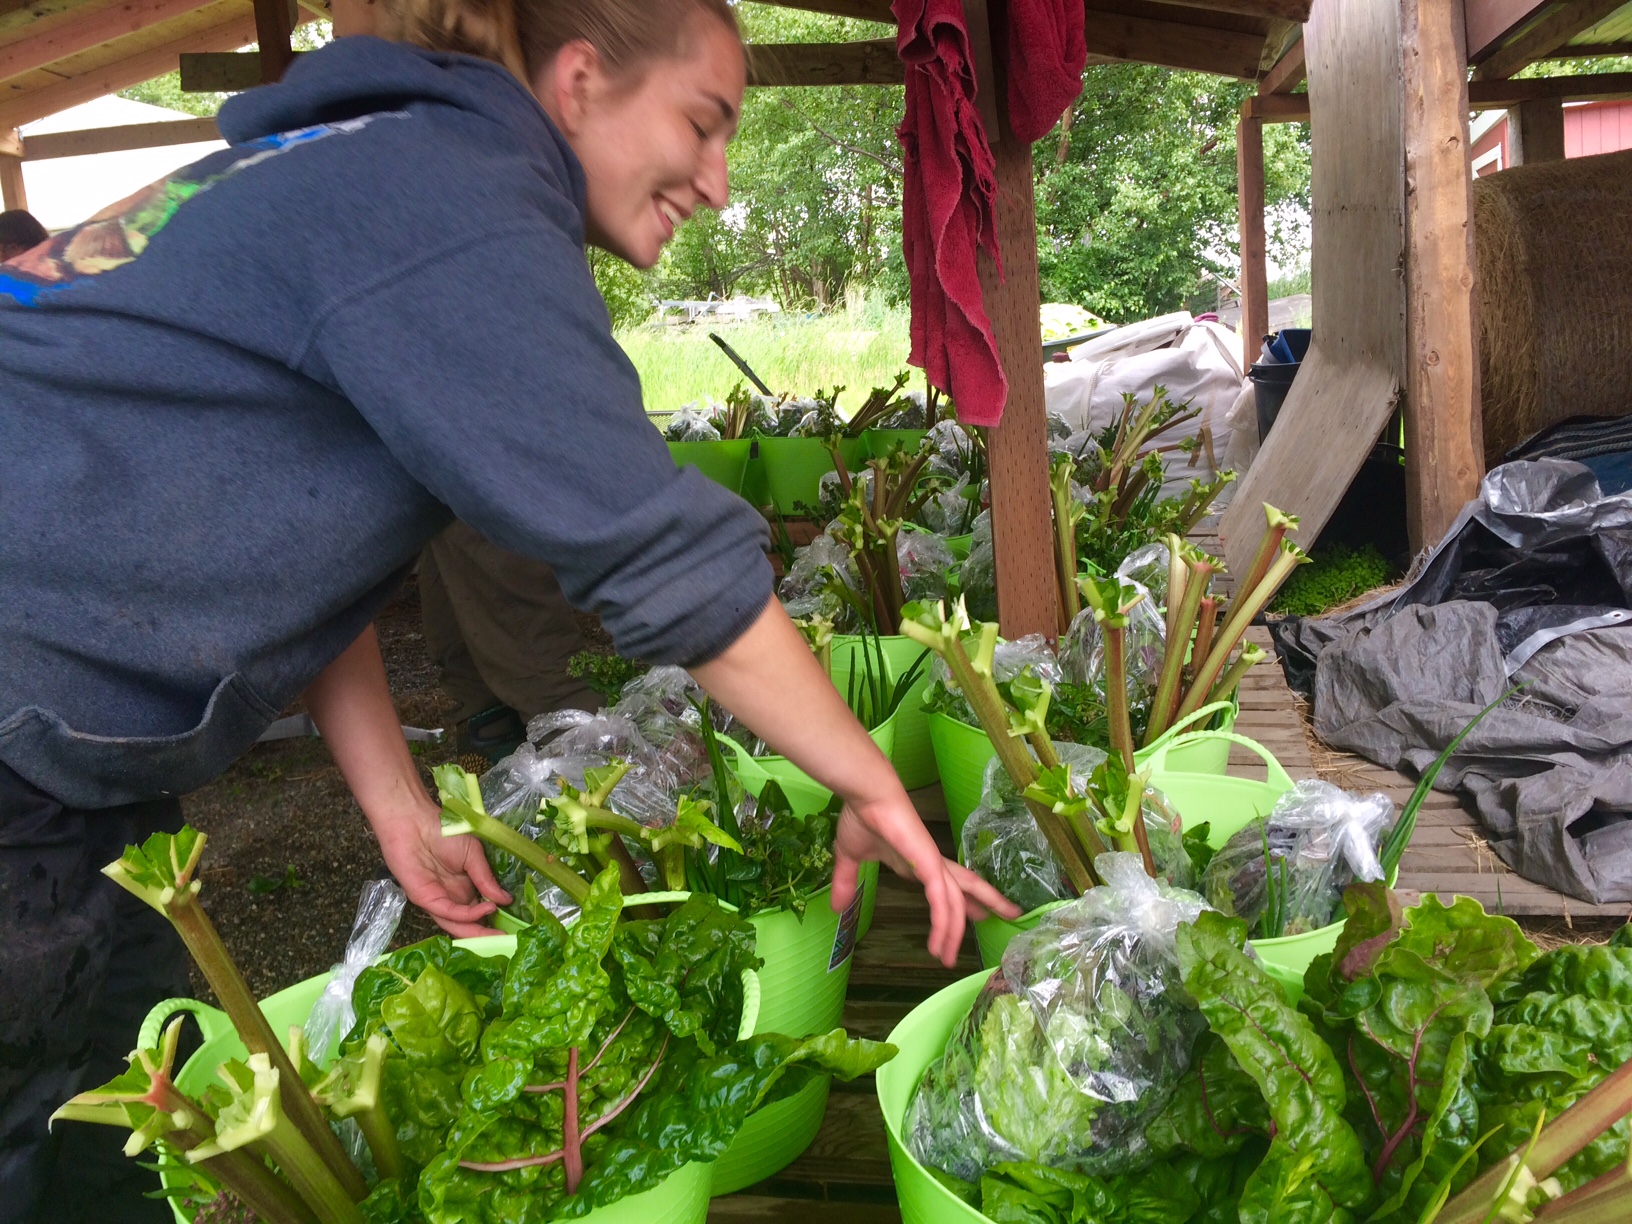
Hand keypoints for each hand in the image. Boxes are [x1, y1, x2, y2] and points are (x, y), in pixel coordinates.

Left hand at [372, 804, 512, 937]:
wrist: (414, 821)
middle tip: (509, 939)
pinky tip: (486, 909)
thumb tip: (505, 900)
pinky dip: (468, 914)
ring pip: (457, 925)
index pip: (480, 912)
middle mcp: (451, 899)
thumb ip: (486, 879)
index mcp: (464, 889)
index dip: (495, 920)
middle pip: (469, 924)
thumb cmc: (442, 832)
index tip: (515, 927)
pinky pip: (448, 912)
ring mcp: (437, 901)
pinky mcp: (424, 899)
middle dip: (487, 934)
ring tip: (499, 935)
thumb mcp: (473, 855)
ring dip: (477, 932)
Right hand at [832, 795, 1019, 968]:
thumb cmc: (862, 817)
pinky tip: (941, 942)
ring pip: (957, 902)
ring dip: (956, 930)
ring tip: (949, 957)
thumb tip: (835, 907)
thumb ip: (846, 882)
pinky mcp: (929, 866)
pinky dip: (944, 923)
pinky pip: (942, 902)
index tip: (971, 915)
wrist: (867, 796)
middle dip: (986, 904)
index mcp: (916, 863)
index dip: (956, 901)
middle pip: (965, 889)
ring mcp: (933, 866)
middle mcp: (931, 866)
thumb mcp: (850, 857)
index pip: (943, 886)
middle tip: (1006, 918)